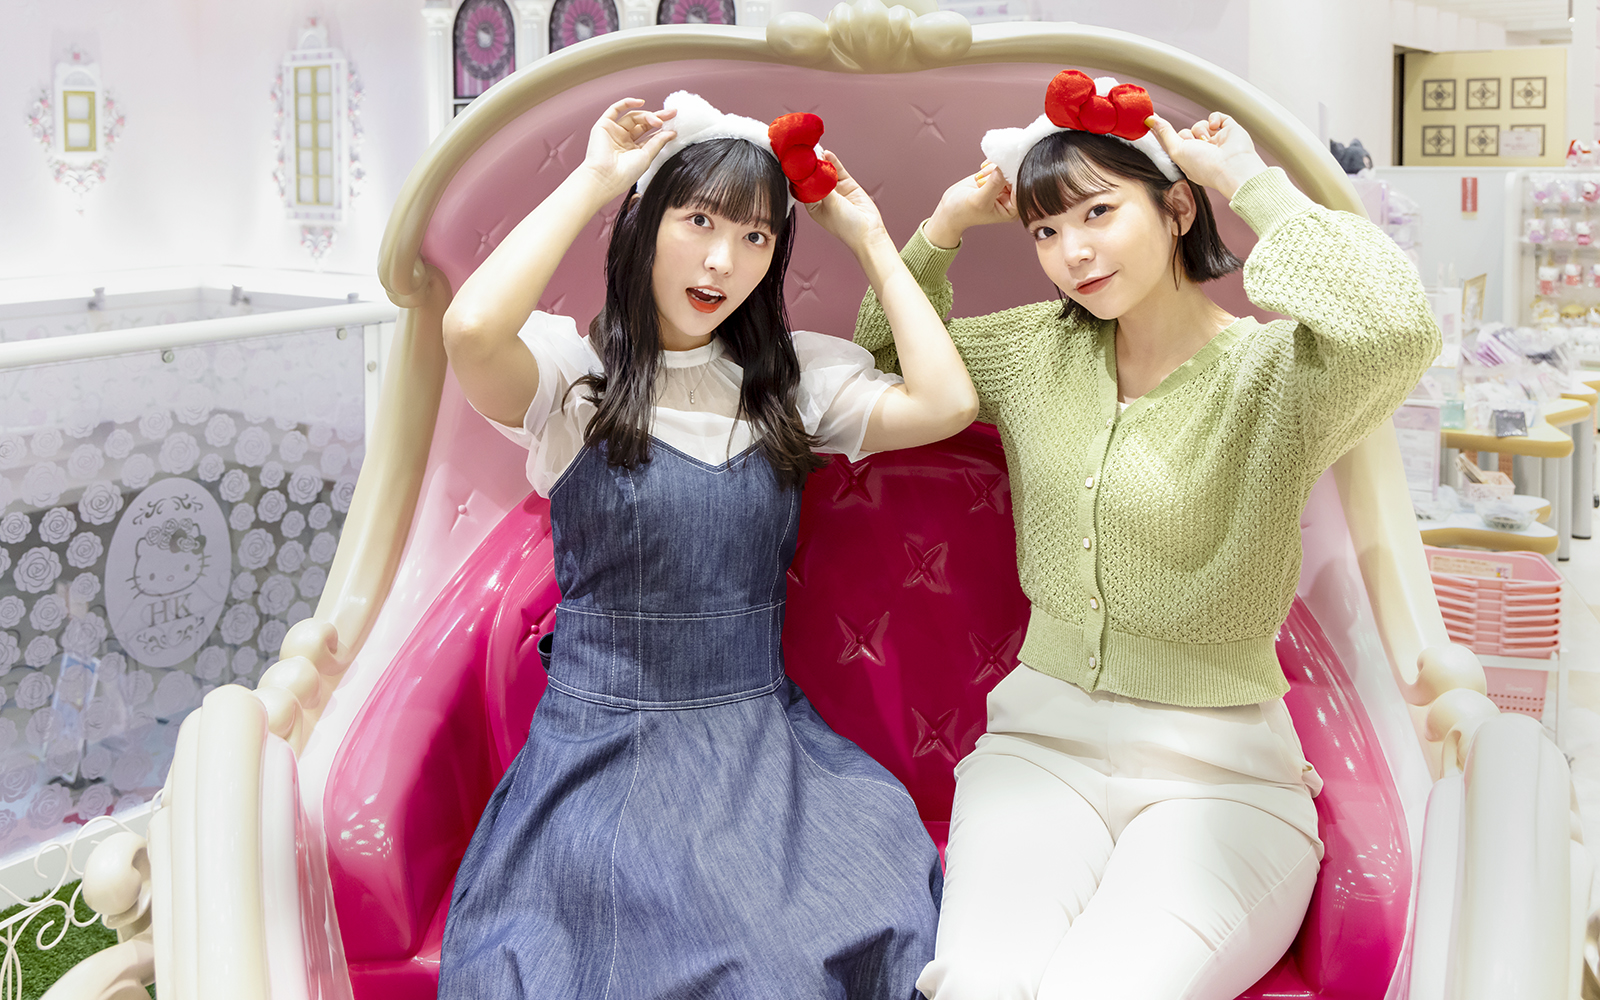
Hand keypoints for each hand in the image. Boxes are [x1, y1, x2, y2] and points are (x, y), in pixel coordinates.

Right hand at [578, 98, 678, 199]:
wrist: (605, 177)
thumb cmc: (625, 173)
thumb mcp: (647, 156)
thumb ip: (658, 142)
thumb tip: (672, 132)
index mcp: (633, 150)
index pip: (650, 135)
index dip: (662, 128)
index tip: (675, 123)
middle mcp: (623, 140)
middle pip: (642, 123)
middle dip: (657, 117)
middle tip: (671, 114)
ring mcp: (613, 132)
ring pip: (632, 116)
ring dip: (646, 115)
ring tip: (657, 121)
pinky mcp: (603, 126)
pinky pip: (615, 109)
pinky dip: (627, 103)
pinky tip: (640, 102)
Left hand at [805, 152, 891, 256]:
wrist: (868, 231)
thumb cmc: (846, 226)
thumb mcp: (830, 205)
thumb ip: (823, 186)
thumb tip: (814, 170)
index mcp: (813, 206)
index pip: (803, 187)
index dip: (799, 175)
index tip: (795, 163)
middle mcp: (823, 197)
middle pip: (814, 177)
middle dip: (810, 166)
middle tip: (805, 152)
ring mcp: (836, 190)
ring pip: (827, 172)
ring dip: (822, 162)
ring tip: (815, 149)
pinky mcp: (847, 185)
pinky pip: (839, 171)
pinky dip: (833, 162)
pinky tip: (828, 154)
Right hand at [924, 162, 1016, 249]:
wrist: (949, 208)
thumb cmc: (963, 212)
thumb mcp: (980, 200)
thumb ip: (993, 184)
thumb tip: (1004, 168)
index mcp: (1012, 209)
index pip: (1021, 188)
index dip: (1012, 176)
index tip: (1001, 169)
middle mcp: (1010, 198)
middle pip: (1014, 176)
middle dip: (999, 173)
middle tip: (984, 177)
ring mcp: (1003, 187)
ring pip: (1006, 168)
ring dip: (992, 169)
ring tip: (979, 179)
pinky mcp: (995, 177)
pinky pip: (999, 164)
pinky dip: (990, 164)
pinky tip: (981, 171)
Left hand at [1146, 112, 1266, 200]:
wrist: (1233, 166)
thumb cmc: (1205, 166)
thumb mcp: (1177, 150)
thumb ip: (1164, 134)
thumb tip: (1149, 119)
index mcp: (1188, 161)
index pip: (1172, 144)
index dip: (1163, 133)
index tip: (1149, 120)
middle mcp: (1201, 152)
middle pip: (1185, 132)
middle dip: (1187, 136)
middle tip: (1194, 144)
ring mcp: (1216, 141)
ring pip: (1199, 124)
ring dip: (1201, 130)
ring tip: (1208, 142)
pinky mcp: (1229, 130)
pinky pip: (1217, 117)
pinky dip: (1215, 119)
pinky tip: (1216, 127)